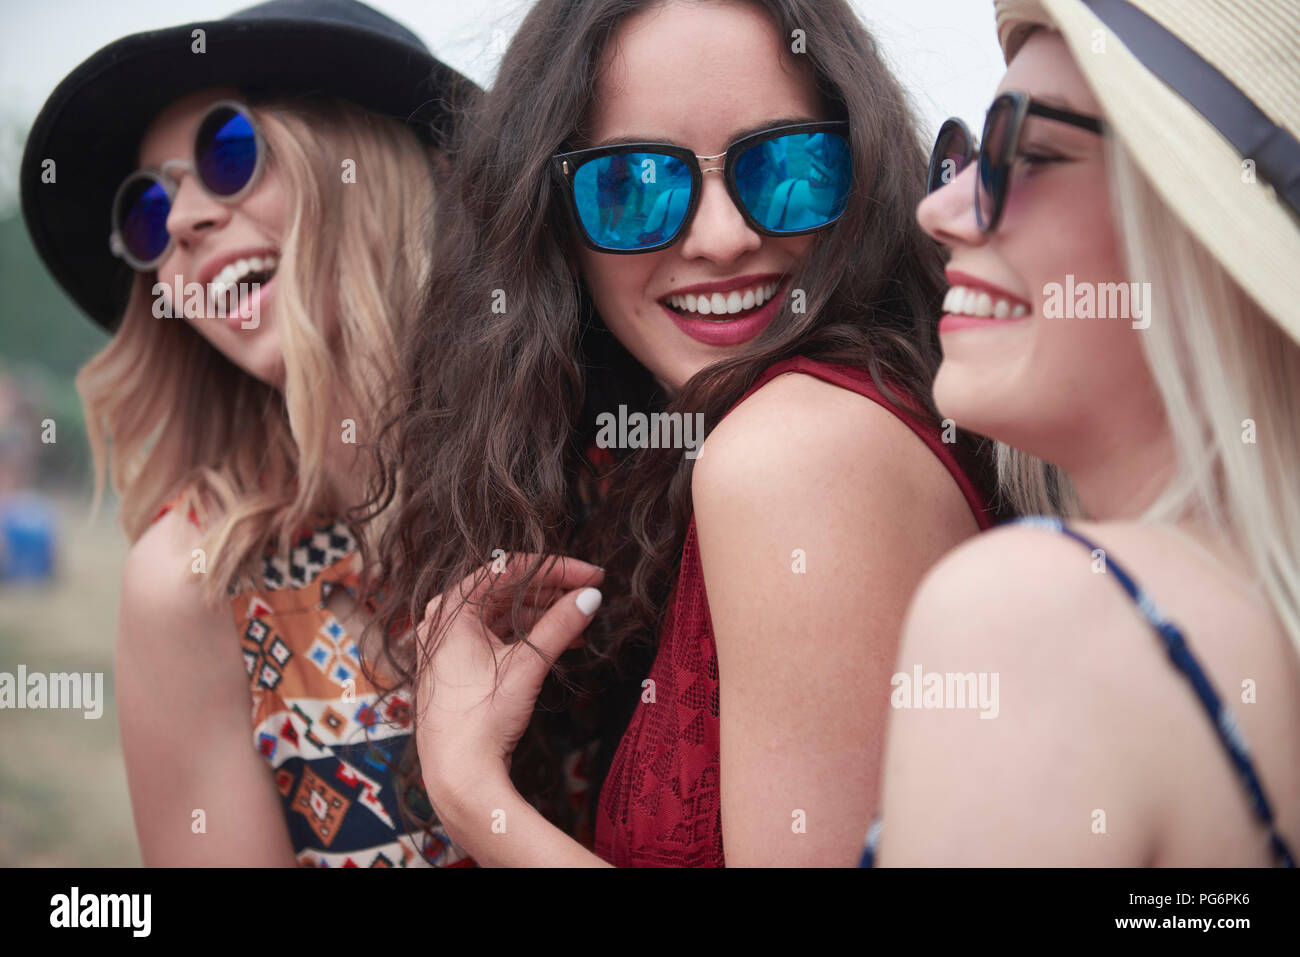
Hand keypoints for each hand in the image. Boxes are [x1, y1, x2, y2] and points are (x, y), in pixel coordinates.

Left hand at [414, 553, 603, 804]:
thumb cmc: (480, 720)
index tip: (591, 575)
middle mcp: (443, 621)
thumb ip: (560, 625)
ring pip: (502, 613)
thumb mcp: (526, 666)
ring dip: (542, 614)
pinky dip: (527, 635)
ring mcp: (448, 645)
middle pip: (505, 589)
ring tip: (579, 620)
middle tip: (589, 592)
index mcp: (452, 610)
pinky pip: (496, 636)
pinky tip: (558, 640)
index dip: (556, 568)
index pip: (509, 569)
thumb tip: (591, 596)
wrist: (456, 776)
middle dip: (551, 590)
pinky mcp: (457, 667)